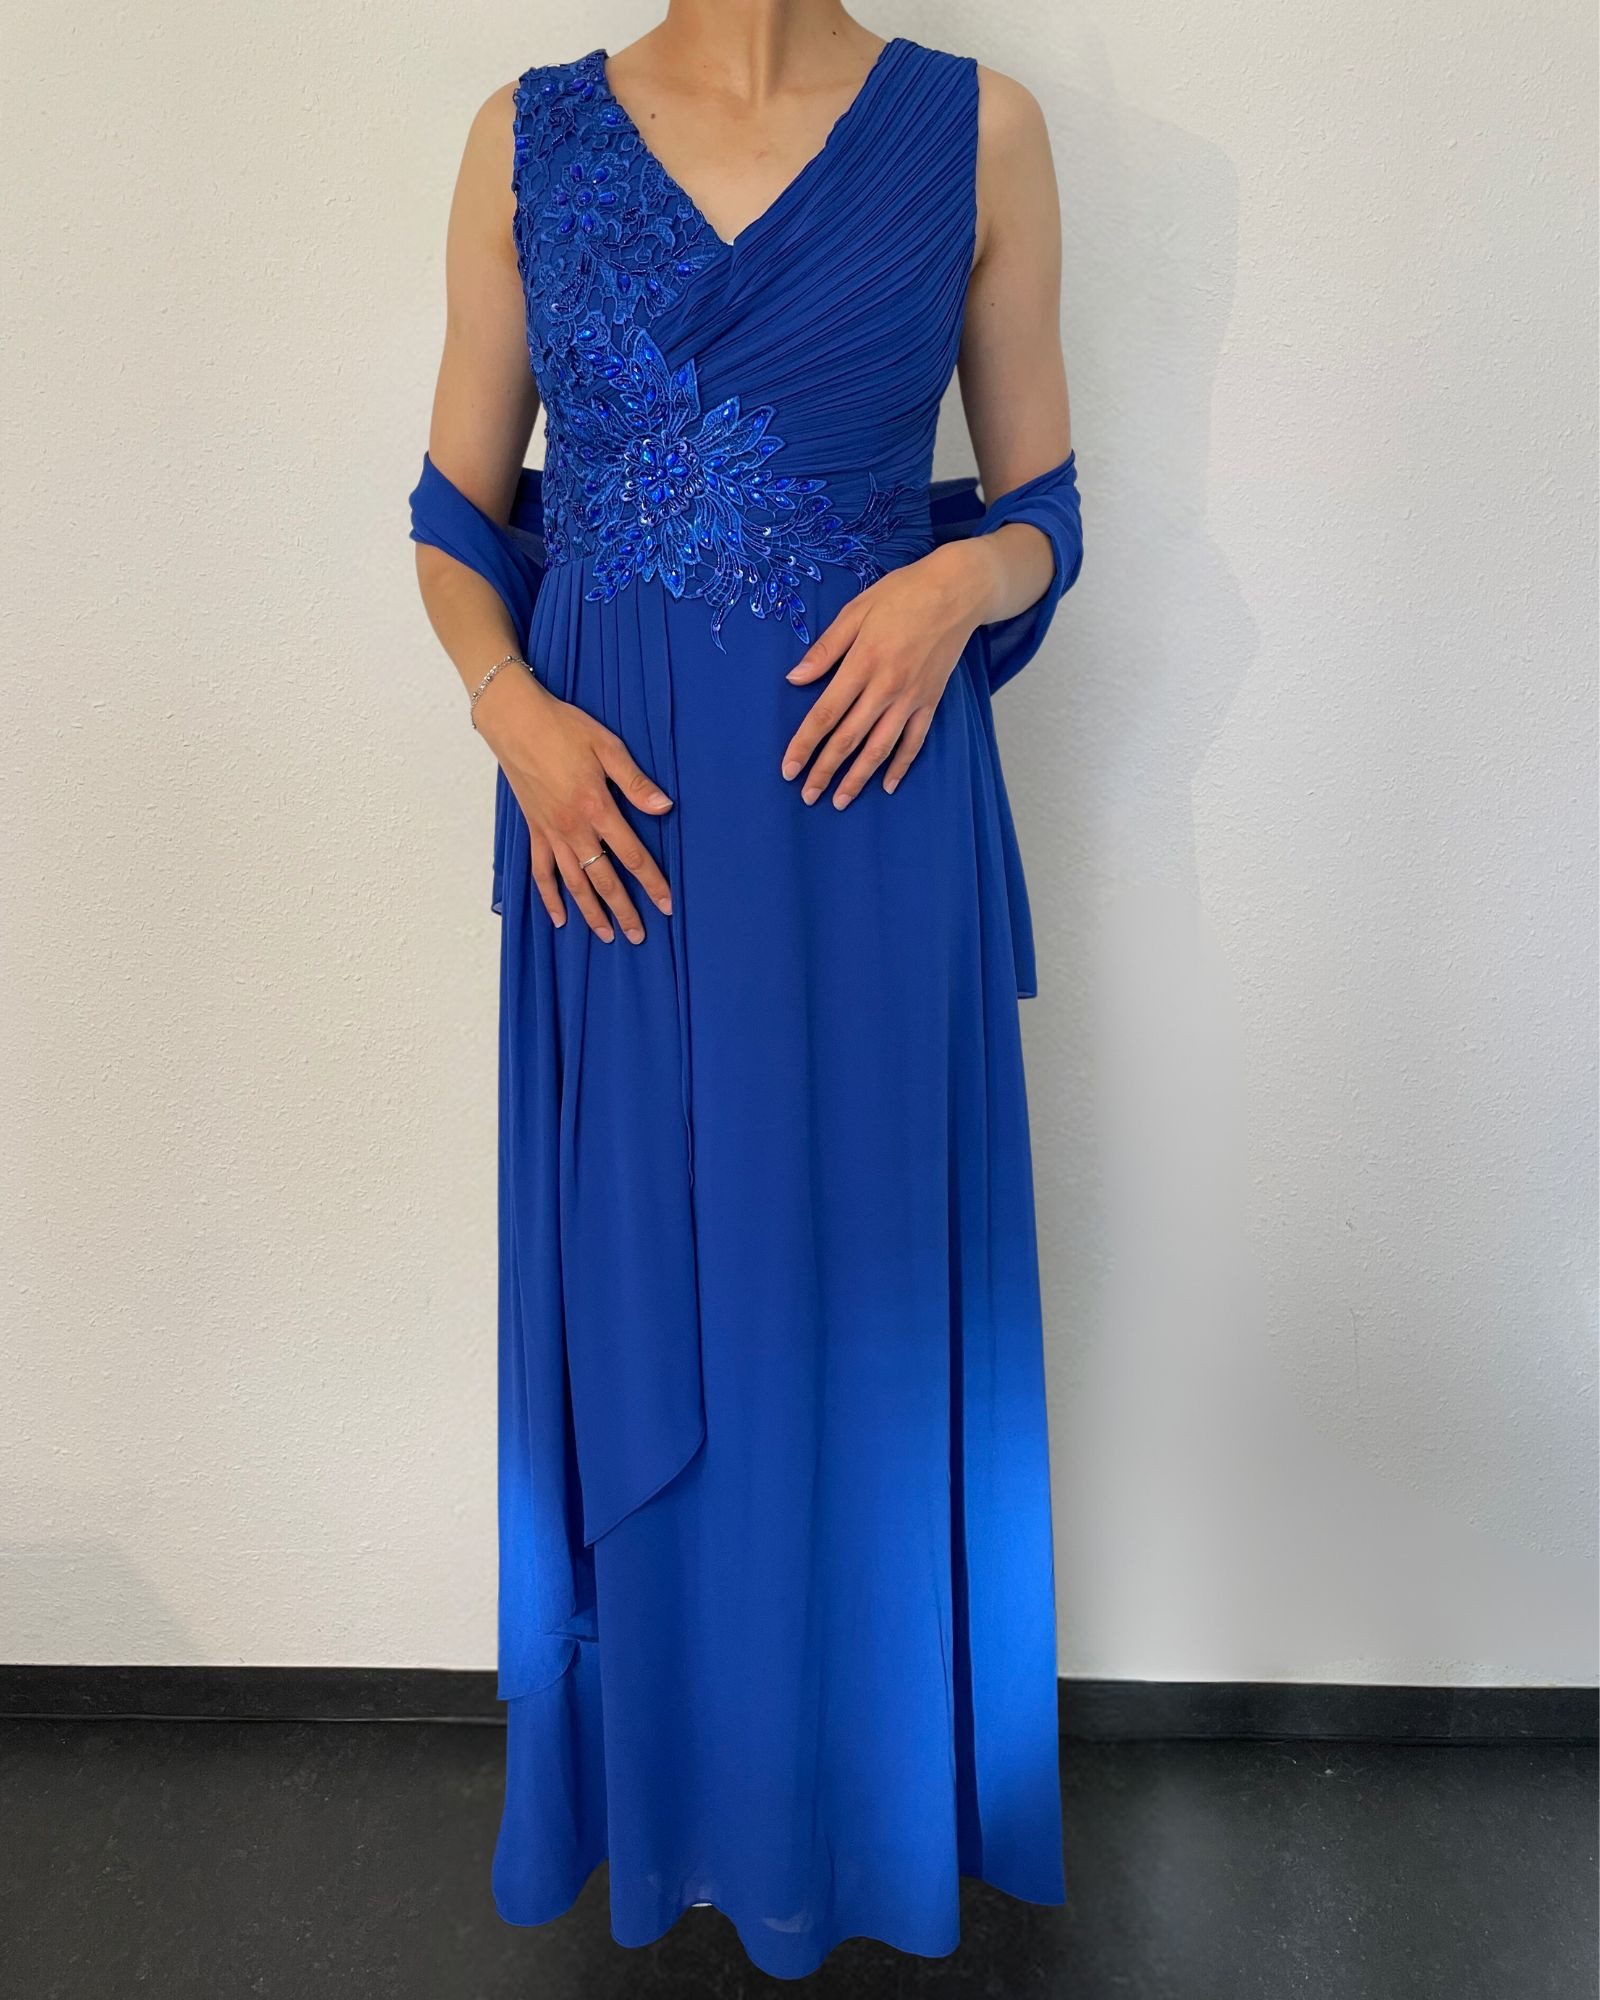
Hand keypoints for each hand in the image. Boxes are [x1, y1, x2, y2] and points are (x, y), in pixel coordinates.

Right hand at [474, 668, 672, 941]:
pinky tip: (559, 917)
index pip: (631, 855)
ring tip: (606, 935)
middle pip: (603, 879)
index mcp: (596, 808)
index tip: (666, 905)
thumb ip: (635, 782)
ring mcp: (551, 832)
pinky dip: (550, 896)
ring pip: (573, 883)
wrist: (515, 721)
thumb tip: (665, 807)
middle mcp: (573, 828)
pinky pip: (541, 871)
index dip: (651, 883)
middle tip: (638, 935)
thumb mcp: (607, 747)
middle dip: (623, 910)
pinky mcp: (534, 830)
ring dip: (590, 912)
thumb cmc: (563, 728)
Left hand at [779, 539, 997, 808]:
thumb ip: (826, 649)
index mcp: (862, 664)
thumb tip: (795, 678)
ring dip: (859, 778)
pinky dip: (901, 765)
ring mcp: (911, 698)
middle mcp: (886, 687)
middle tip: (807, 796)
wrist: (957, 590)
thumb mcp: (856, 611)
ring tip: (840, 800)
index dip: (804, 745)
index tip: (788, 768)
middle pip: (848, 739)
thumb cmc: (902, 594)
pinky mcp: (931, 700)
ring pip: (880, 748)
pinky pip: (915, 741)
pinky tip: (888, 785)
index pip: (825, 714)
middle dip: (825, 771)